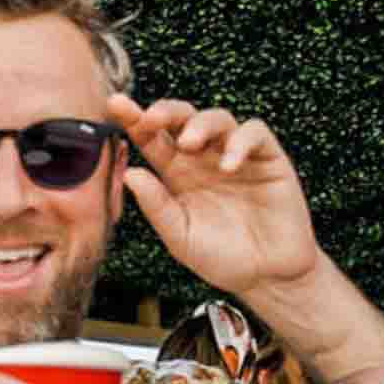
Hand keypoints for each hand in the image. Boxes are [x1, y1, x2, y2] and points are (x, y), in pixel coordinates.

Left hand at [109, 93, 318, 298]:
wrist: (266, 276)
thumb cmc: (221, 258)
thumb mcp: (180, 237)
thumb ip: (157, 206)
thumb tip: (129, 174)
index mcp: (176, 174)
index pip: (152, 139)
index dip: (134, 120)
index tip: (115, 107)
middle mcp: (204, 159)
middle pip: (183, 118)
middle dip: (166, 111)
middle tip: (151, 118)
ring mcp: (236, 155)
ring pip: (218, 118)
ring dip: (200, 124)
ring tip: (189, 143)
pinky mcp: (268, 159)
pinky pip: (255, 134)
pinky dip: (240, 142)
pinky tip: (229, 166)